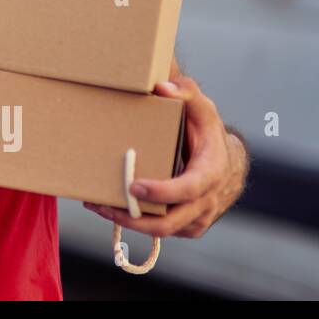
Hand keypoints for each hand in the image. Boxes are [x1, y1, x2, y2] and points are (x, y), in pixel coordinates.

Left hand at [83, 70, 248, 238]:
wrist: (221, 159)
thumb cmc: (204, 130)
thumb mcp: (200, 106)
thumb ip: (185, 92)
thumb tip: (161, 87)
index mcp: (211, 172)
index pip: (189, 189)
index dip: (163, 192)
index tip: (134, 186)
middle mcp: (207, 200)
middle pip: (171, 222)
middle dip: (135, 218)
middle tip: (103, 205)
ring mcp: (197, 217)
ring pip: (162, 230)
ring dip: (127, 221)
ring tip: (97, 205)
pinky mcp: (186, 225)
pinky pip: (160, 230)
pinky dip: (134, 223)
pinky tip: (108, 207)